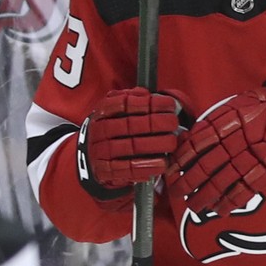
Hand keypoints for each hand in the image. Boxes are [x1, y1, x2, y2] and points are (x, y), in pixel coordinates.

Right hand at [76, 88, 186, 202]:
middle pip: (128, 125)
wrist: (93, 156)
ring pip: (129, 147)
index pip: (123, 104)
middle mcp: (99, 130)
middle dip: (154, 123)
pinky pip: (126, 169)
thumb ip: (130, 100)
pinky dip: (145, 167)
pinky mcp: (105, 170)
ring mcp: (100, 151)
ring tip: (171, 143)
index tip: (168, 104)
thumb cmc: (113, 131)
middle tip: (173, 123)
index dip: (147, 103)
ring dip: (153, 145)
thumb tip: (146, 94)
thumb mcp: (116, 111)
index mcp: (102, 112)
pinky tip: (161, 164)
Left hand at [167, 69, 265, 215]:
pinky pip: (246, 189)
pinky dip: (231, 201)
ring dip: (206, 196)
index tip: (169, 170)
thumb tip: (187, 139)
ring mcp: (255, 155)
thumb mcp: (241, 104)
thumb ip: (216, 121)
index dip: (182, 158)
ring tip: (194, 207)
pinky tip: (218, 210)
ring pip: (224, 180)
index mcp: (230, 118)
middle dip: (188, 182)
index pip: (198, 141)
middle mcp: (240, 138)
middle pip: (207, 164)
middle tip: (174, 193)